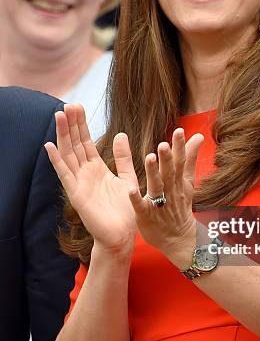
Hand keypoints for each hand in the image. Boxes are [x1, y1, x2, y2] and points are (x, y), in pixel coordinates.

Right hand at [45, 104, 137, 258]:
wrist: (123, 235)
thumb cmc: (125, 210)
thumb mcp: (127, 178)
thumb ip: (123, 158)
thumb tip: (120, 134)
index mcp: (97, 169)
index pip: (85, 142)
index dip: (81, 125)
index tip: (77, 106)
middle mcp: (85, 174)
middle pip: (74, 144)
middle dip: (71, 125)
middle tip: (67, 105)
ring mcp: (79, 183)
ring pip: (68, 155)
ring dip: (62, 136)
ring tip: (58, 116)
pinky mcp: (76, 195)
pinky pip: (65, 175)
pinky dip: (56, 160)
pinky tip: (49, 145)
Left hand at [128, 128, 203, 263]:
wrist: (178, 238)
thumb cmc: (179, 205)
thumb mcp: (187, 181)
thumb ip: (190, 158)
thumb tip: (199, 136)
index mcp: (178, 181)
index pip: (180, 162)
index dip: (180, 147)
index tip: (179, 131)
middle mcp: (170, 191)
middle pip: (169, 173)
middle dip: (167, 159)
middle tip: (163, 144)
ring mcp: (159, 204)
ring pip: (156, 186)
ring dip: (153, 173)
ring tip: (149, 158)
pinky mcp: (146, 216)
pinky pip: (141, 207)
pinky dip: (136, 199)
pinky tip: (129, 190)